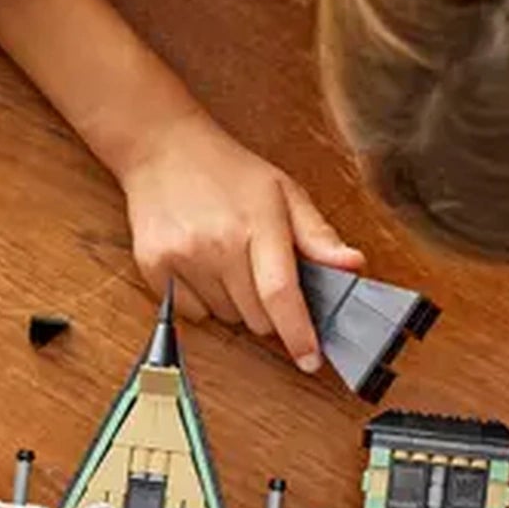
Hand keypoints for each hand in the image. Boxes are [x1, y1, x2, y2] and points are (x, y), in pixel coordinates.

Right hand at [120, 110, 363, 372]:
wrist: (162, 148)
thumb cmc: (229, 172)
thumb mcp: (284, 192)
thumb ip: (318, 236)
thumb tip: (353, 266)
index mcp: (258, 223)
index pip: (281, 293)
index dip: (298, 333)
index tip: (311, 359)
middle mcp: (218, 243)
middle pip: (257, 318)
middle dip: (269, 309)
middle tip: (261, 272)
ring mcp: (183, 257)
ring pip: (227, 319)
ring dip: (235, 303)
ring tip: (226, 258)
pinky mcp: (155, 267)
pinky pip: (192, 314)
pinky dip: (202, 301)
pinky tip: (200, 265)